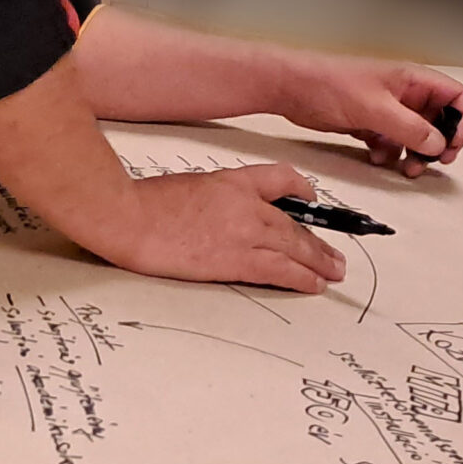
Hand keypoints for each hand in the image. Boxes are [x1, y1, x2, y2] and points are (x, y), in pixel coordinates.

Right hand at [114, 165, 345, 294]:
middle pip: (295, 223)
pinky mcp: (234, 260)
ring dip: (318, 263)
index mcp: (232, 182)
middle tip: (334, 256)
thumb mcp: (187, 186)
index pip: (281, 179)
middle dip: (319, 242)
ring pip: (295, 247)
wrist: (128, 216)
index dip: (302, 192)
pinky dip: (300, 278)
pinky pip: (278, 270)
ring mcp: (242, 232)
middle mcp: (246, 204)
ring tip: (333, 273)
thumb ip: (213, 198)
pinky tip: (312, 284)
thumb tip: (220, 217)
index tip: (310, 202)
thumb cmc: (144, 203)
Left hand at [278, 54, 462, 177]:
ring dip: (415, 153)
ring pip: (414, 135)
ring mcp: (386, 110)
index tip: (454, 142)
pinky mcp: (368, 124)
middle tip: (435, 161)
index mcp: (412, 80)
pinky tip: (378, 157)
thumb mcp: (375, 108)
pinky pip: (390, 143)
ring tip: (408, 169)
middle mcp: (403, 94)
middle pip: (438, 120)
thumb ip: (409, 128)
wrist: (290, 89)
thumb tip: (437, 143)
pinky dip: (390, 154)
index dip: (461, 119)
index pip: (454, 96)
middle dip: (439, 142)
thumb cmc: (328, 83)